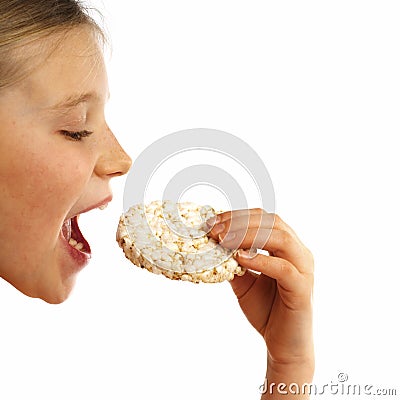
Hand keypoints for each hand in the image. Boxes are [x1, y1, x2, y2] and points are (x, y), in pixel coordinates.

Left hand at [208, 209, 313, 396]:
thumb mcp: (243, 280)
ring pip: (280, 238)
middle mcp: (298, 252)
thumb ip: (233, 261)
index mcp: (286, 247)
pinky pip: (283, 268)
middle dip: (240, 222)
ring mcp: (303, 269)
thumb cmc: (265, 309)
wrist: (283, 345)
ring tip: (223, 240)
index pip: (263, 219)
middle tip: (214, 229)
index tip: (212, 222)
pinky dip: (260, 260)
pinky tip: (239, 258)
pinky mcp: (302, 289)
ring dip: (248, 235)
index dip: (237, 216)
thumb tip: (212, 243)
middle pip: (272, 222)